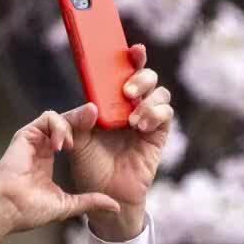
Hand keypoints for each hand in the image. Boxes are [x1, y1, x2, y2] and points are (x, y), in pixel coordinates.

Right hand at [0, 111, 121, 243]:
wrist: (9, 208)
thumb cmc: (30, 209)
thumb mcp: (67, 205)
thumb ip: (90, 201)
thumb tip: (115, 207)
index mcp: (48, 159)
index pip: (72, 137)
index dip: (87, 133)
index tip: (105, 135)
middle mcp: (42, 146)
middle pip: (67, 123)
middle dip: (84, 120)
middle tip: (98, 120)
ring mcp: (34, 139)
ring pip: (58, 118)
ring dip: (71, 124)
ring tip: (72, 145)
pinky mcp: (26, 134)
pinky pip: (47, 118)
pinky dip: (59, 126)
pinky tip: (62, 145)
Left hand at [67, 45, 173, 240]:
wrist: (105, 194)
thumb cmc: (89, 166)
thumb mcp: (77, 140)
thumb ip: (79, 120)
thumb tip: (92, 105)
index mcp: (111, 101)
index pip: (124, 72)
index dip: (131, 58)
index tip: (132, 49)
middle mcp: (132, 106)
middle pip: (147, 77)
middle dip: (141, 77)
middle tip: (126, 91)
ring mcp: (147, 119)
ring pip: (160, 94)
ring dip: (147, 101)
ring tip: (132, 119)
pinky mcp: (159, 135)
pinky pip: (166, 115)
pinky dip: (156, 115)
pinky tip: (141, 126)